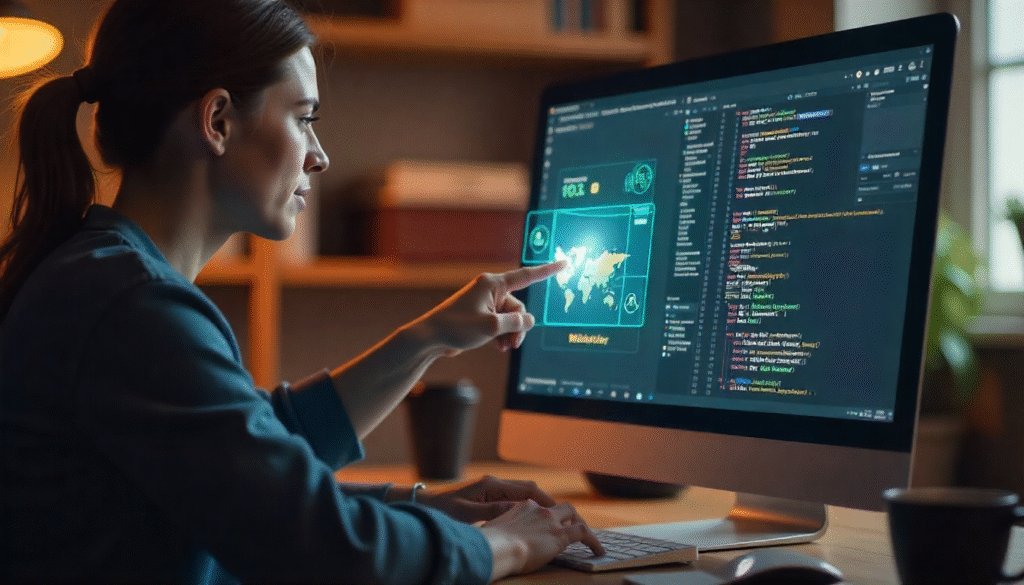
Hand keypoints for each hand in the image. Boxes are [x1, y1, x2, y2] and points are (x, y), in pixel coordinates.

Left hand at [408, 260, 566, 355]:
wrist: (431, 338)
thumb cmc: (456, 327)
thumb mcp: (491, 326)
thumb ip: (515, 323)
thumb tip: (529, 321)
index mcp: (493, 284)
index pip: (526, 276)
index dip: (547, 271)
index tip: (563, 263)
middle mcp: (490, 291)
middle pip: (518, 307)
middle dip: (518, 327)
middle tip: (513, 343)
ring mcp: (485, 304)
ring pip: (511, 319)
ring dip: (510, 334)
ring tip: (503, 347)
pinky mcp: (481, 316)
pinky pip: (501, 324)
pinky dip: (502, 335)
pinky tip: (498, 347)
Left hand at [417, 475, 557, 523]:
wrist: (423, 503)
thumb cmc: (442, 510)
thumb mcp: (466, 513)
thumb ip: (492, 511)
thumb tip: (517, 511)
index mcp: (491, 484)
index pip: (527, 489)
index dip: (546, 501)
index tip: (561, 513)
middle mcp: (494, 482)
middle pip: (529, 489)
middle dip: (547, 502)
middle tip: (563, 517)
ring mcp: (490, 487)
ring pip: (522, 493)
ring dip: (537, 504)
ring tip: (552, 520)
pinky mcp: (486, 494)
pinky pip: (512, 498)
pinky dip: (525, 507)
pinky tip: (530, 519)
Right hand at [480, 500, 604, 580]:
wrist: (498, 547)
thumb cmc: (489, 543)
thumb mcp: (490, 530)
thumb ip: (494, 530)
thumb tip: (486, 535)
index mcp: (521, 507)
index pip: (538, 508)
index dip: (545, 516)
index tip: (546, 524)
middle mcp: (538, 509)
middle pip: (559, 507)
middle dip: (566, 515)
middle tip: (570, 527)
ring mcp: (551, 521)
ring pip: (573, 515)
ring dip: (581, 524)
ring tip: (589, 538)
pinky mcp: (561, 535)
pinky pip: (583, 533)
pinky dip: (593, 540)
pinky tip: (598, 550)